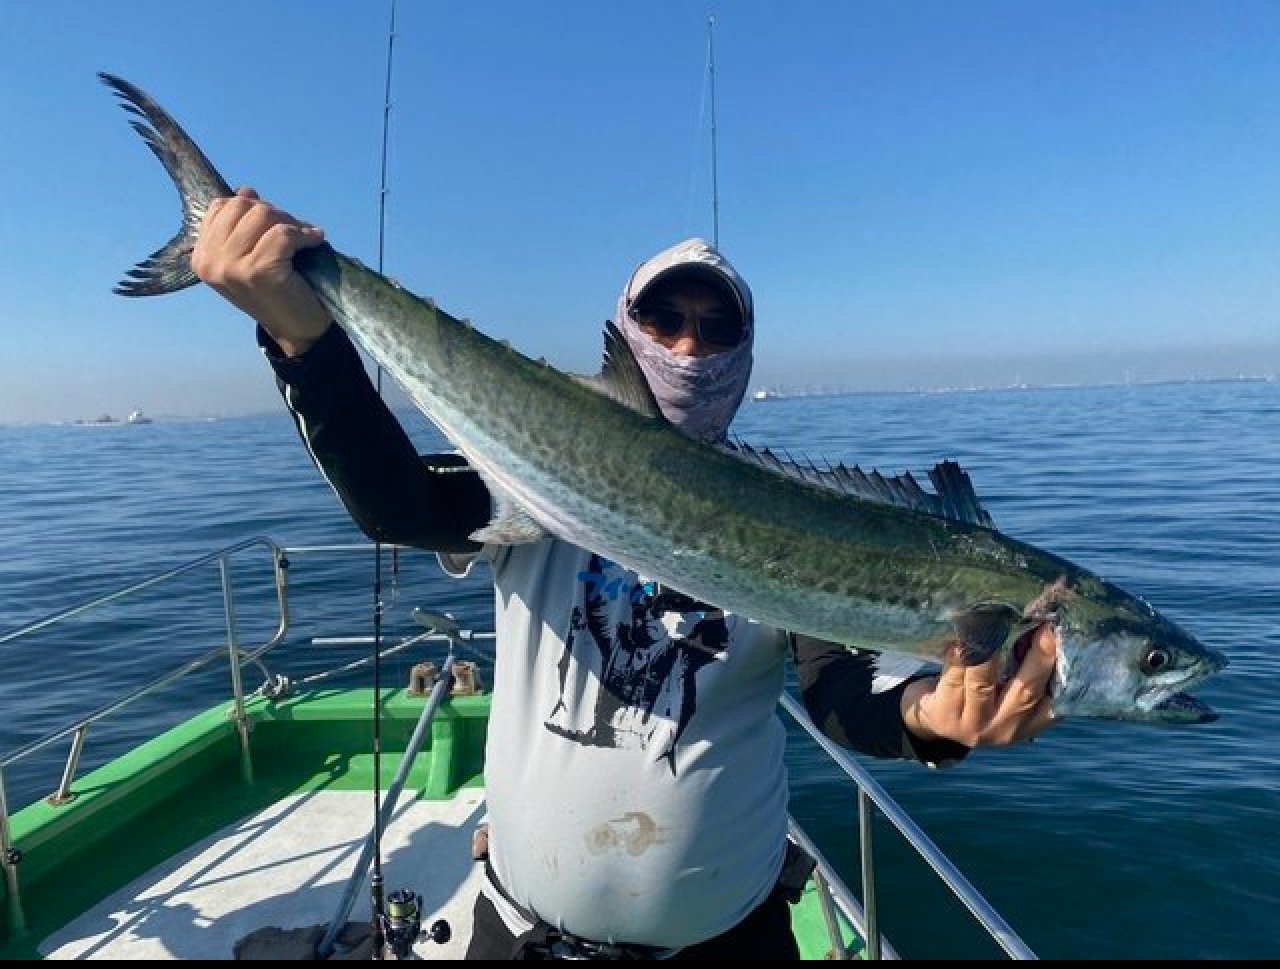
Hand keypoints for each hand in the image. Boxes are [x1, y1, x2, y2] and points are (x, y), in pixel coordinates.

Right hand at [191, 186, 329, 355]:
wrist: (297, 331)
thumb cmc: (277, 290)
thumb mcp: (250, 255)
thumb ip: (242, 225)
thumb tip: (245, 190)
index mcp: (202, 257)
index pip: (220, 206)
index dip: (252, 208)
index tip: (272, 226)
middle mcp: (211, 262)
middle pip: (243, 206)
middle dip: (274, 213)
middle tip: (293, 232)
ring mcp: (232, 267)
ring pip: (264, 215)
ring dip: (291, 223)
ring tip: (303, 239)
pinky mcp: (259, 271)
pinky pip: (284, 233)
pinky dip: (305, 235)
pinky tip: (314, 243)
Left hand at [900, 624, 1057, 747]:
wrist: (929, 723)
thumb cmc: (976, 697)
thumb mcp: (1007, 695)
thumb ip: (1026, 674)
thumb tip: (1048, 627)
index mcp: (1028, 722)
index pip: (1054, 701)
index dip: (1063, 671)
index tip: (1068, 639)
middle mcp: (1004, 726)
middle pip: (1025, 691)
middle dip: (1038, 659)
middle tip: (1046, 630)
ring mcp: (973, 723)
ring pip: (982, 684)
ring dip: (987, 654)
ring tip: (991, 626)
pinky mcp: (944, 715)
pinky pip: (951, 681)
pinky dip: (955, 659)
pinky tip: (957, 643)